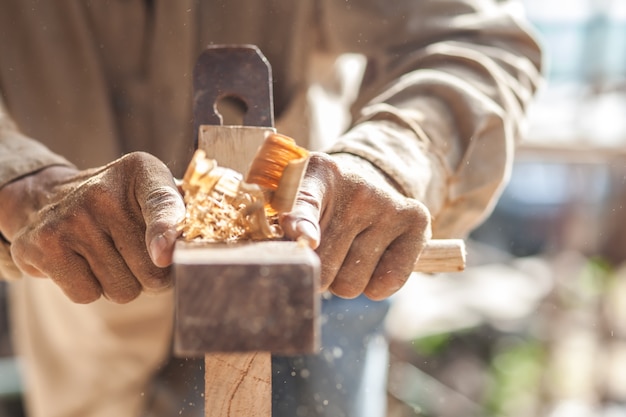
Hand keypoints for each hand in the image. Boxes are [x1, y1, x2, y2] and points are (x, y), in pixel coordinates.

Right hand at [0, 152, 184, 303]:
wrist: (47, 197)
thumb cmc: (119, 205)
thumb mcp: (153, 193)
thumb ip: (183, 216)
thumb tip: (196, 254)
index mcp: (141, 170)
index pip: (161, 203)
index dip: (166, 230)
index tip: (164, 254)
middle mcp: (102, 190)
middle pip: (152, 270)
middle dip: (152, 275)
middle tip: (135, 253)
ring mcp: (70, 217)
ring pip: (122, 289)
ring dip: (121, 283)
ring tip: (106, 254)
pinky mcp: (42, 245)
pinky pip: (88, 295)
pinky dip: (90, 289)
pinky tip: (81, 262)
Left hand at [281, 152, 430, 299]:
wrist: (366, 188)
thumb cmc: (320, 206)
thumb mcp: (292, 203)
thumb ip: (280, 227)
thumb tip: (293, 254)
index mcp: (318, 173)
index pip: (306, 202)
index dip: (302, 223)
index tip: (307, 240)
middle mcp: (357, 186)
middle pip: (324, 264)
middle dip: (317, 271)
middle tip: (323, 250)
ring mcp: (389, 204)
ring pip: (349, 284)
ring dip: (342, 280)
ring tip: (346, 253)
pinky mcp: (416, 222)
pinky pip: (386, 283)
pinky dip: (374, 286)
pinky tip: (372, 262)